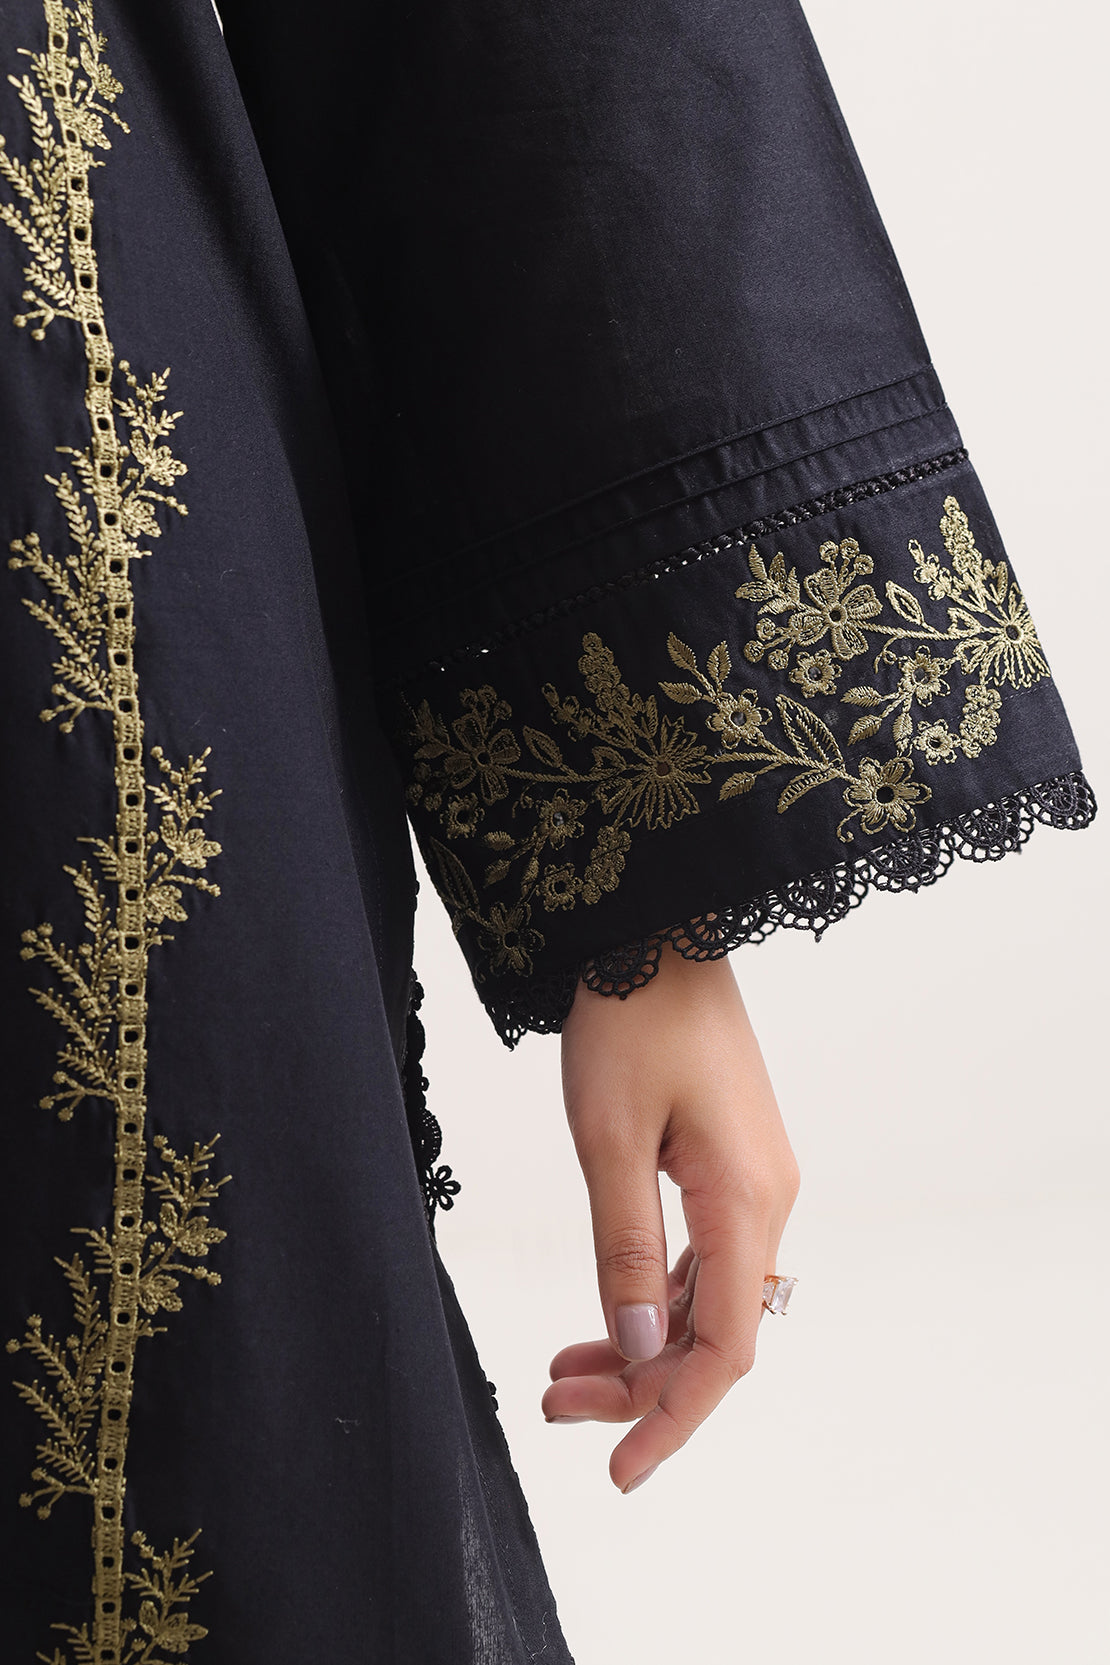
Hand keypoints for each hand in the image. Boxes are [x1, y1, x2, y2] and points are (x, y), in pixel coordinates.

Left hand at [542, 947, 799, 1491]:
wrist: (657, 930)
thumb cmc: (630, 1017)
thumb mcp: (608, 1137)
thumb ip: (626, 1248)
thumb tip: (641, 1348)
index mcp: (746, 1197)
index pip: (725, 1347)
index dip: (673, 1416)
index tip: (619, 1469)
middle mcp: (768, 1198)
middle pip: (717, 1331)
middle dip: (641, 1384)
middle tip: (556, 1409)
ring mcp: (755, 1180)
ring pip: (708, 1298)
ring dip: (643, 1343)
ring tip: (563, 1376)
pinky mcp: (733, 1161)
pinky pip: (703, 1257)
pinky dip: (654, 1296)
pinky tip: (607, 1316)